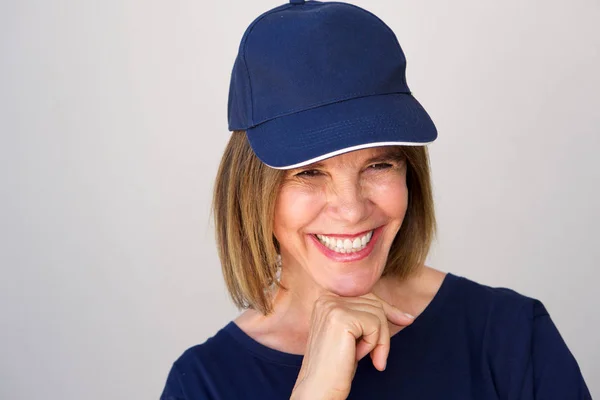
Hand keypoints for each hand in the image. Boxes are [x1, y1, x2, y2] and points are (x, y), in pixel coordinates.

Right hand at [290, 293, 414, 399]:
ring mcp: (333, 306)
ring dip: (378, 341)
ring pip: (377, 314)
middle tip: (376, 358)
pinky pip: (375, 325)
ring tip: (362, 357)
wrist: (318, 388)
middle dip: (382, 332)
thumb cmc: (336, 367)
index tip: (407, 319)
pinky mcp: (341, 318)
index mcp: (327, 298)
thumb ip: (368, 318)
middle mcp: (327, 298)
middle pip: (374, 304)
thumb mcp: (354, 336)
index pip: (366, 294)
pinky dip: (373, 344)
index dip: (388, 309)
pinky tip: (357, 356)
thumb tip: (406, 316)